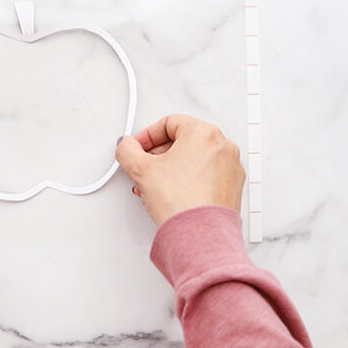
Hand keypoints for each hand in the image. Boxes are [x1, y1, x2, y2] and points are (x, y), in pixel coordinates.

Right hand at [116, 115, 244, 225]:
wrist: (200, 236)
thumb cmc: (182, 203)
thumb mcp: (140, 169)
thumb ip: (127, 150)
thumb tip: (126, 146)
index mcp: (204, 133)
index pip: (168, 123)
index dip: (147, 136)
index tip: (138, 148)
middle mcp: (223, 146)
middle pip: (182, 140)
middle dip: (158, 155)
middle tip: (145, 167)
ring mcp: (230, 167)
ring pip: (194, 158)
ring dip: (171, 168)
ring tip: (156, 185)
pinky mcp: (232, 187)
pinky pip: (206, 174)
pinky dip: (188, 179)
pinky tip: (172, 194)